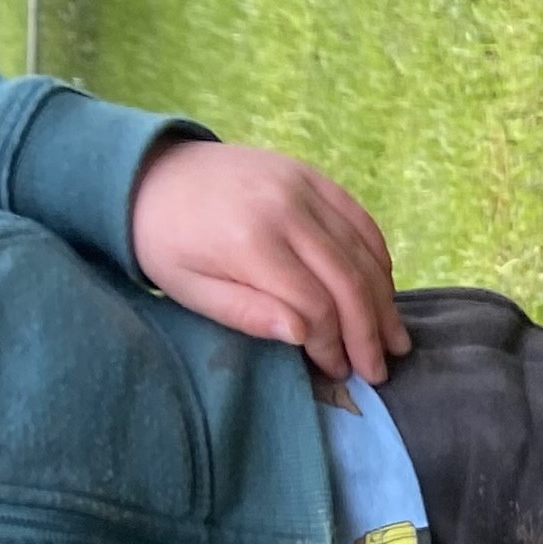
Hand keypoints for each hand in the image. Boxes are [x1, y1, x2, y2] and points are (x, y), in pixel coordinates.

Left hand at [128, 136, 408, 385]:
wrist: (149, 172)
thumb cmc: (166, 241)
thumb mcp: (189, 289)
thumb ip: (245, 314)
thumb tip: (304, 336)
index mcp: (250, 242)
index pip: (315, 305)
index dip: (333, 345)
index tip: (338, 371)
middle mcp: (285, 209)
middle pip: (348, 281)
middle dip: (369, 332)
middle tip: (380, 369)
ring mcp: (303, 187)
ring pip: (362, 252)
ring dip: (384, 301)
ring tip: (394, 338)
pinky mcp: (311, 175)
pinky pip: (361, 219)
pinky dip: (379, 258)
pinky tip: (384, 289)